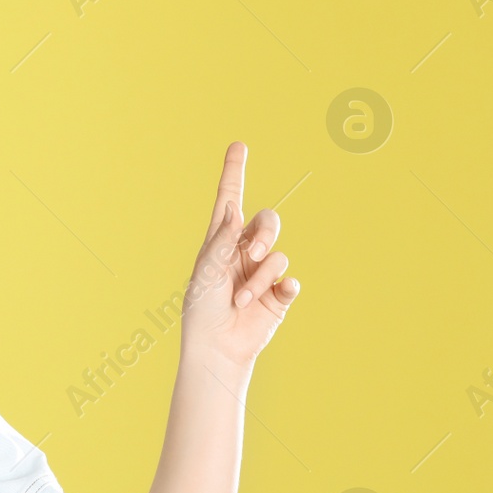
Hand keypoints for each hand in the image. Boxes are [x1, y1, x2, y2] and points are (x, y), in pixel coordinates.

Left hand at [179, 142, 300, 369]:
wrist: (216, 347)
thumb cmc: (201, 310)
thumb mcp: (206, 272)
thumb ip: (221, 240)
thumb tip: (233, 207)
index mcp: (220, 241)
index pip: (230, 200)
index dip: (234, 172)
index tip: (238, 145)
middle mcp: (243, 251)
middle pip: (268, 221)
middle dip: (264, 233)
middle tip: (251, 253)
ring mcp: (262, 271)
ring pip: (277, 255)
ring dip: (258, 277)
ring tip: (239, 299)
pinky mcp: (278, 294)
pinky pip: (290, 279)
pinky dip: (282, 286)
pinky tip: (276, 295)